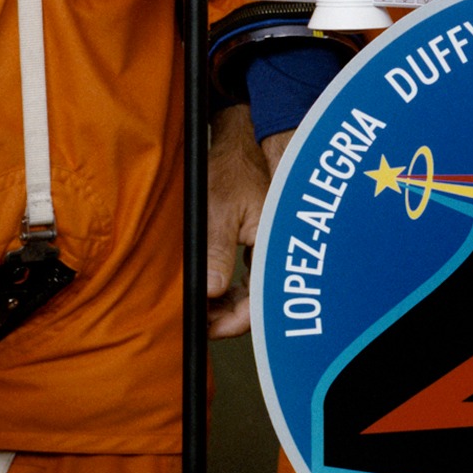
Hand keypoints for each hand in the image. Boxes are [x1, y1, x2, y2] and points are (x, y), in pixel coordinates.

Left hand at [202, 104, 288, 340]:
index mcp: (273, 244)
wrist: (239, 144)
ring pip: (251, 292)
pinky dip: (228, 289)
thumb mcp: (218, 210)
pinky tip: (209, 291)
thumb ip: (216, 251)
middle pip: (257, 302)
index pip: (260, 301)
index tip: (206, 328)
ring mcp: (267, 249)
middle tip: (197, 322)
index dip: (233, 321)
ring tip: (198, 308)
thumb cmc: (232, 169)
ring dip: (225, 304)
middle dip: (226, 317)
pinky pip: (247, 278)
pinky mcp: (257, 244)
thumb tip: (209, 291)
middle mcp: (275, 251)